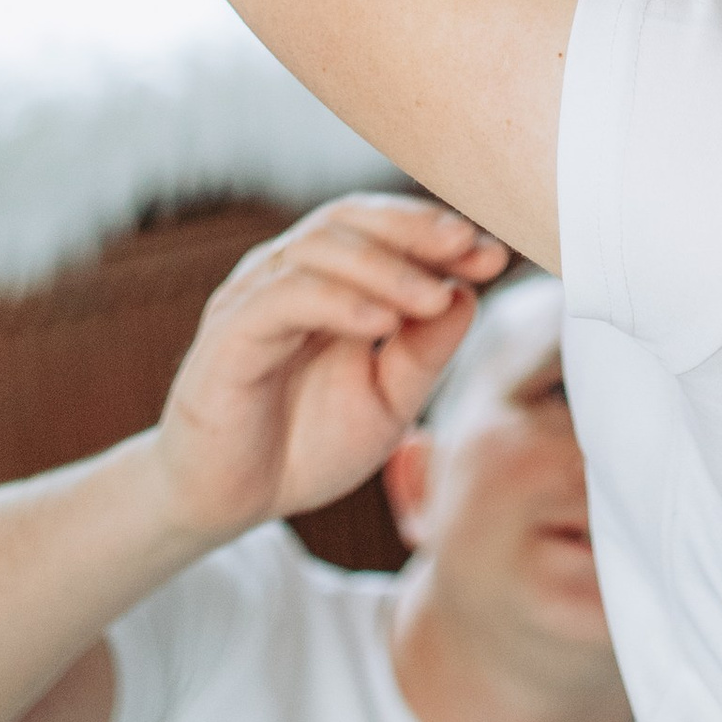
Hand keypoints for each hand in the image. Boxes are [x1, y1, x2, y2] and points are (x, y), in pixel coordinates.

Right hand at [149, 197, 508, 540]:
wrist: (228, 502)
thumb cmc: (304, 445)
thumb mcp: (387, 402)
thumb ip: (425, 352)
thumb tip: (468, 297)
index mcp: (327, 282)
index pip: (382, 229)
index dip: (436, 235)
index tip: (493, 256)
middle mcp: (287, 276)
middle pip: (350, 219)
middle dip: (415, 229)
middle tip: (469, 248)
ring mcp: (253, 299)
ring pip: (319, 247)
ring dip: (386, 266)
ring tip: (434, 295)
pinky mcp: (228, 336)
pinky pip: (283, 298)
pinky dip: (338, 302)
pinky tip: (383, 322)